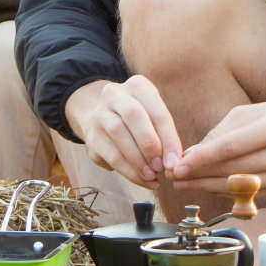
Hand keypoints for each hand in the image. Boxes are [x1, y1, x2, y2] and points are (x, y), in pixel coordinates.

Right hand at [64, 76, 182, 188]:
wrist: (101, 116)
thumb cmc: (139, 119)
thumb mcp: (154, 116)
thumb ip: (164, 135)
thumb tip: (173, 163)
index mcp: (137, 86)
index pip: (156, 111)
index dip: (168, 138)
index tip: (175, 162)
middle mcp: (115, 94)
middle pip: (133, 115)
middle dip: (149, 144)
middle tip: (161, 167)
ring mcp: (99, 114)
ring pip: (118, 134)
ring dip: (138, 161)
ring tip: (152, 177)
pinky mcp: (90, 136)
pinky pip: (109, 155)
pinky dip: (128, 171)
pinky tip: (141, 180)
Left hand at [171, 94, 265, 200]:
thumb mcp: (253, 112)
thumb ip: (222, 132)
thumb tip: (192, 153)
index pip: (230, 148)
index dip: (201, 160)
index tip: (180, 166)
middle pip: (232, 170)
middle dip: (200, 176)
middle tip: (175, 177)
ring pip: (239, 187)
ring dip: (209, 187)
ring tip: (186, 184)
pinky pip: (250, 195)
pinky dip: (227, 192)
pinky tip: (209, 187)